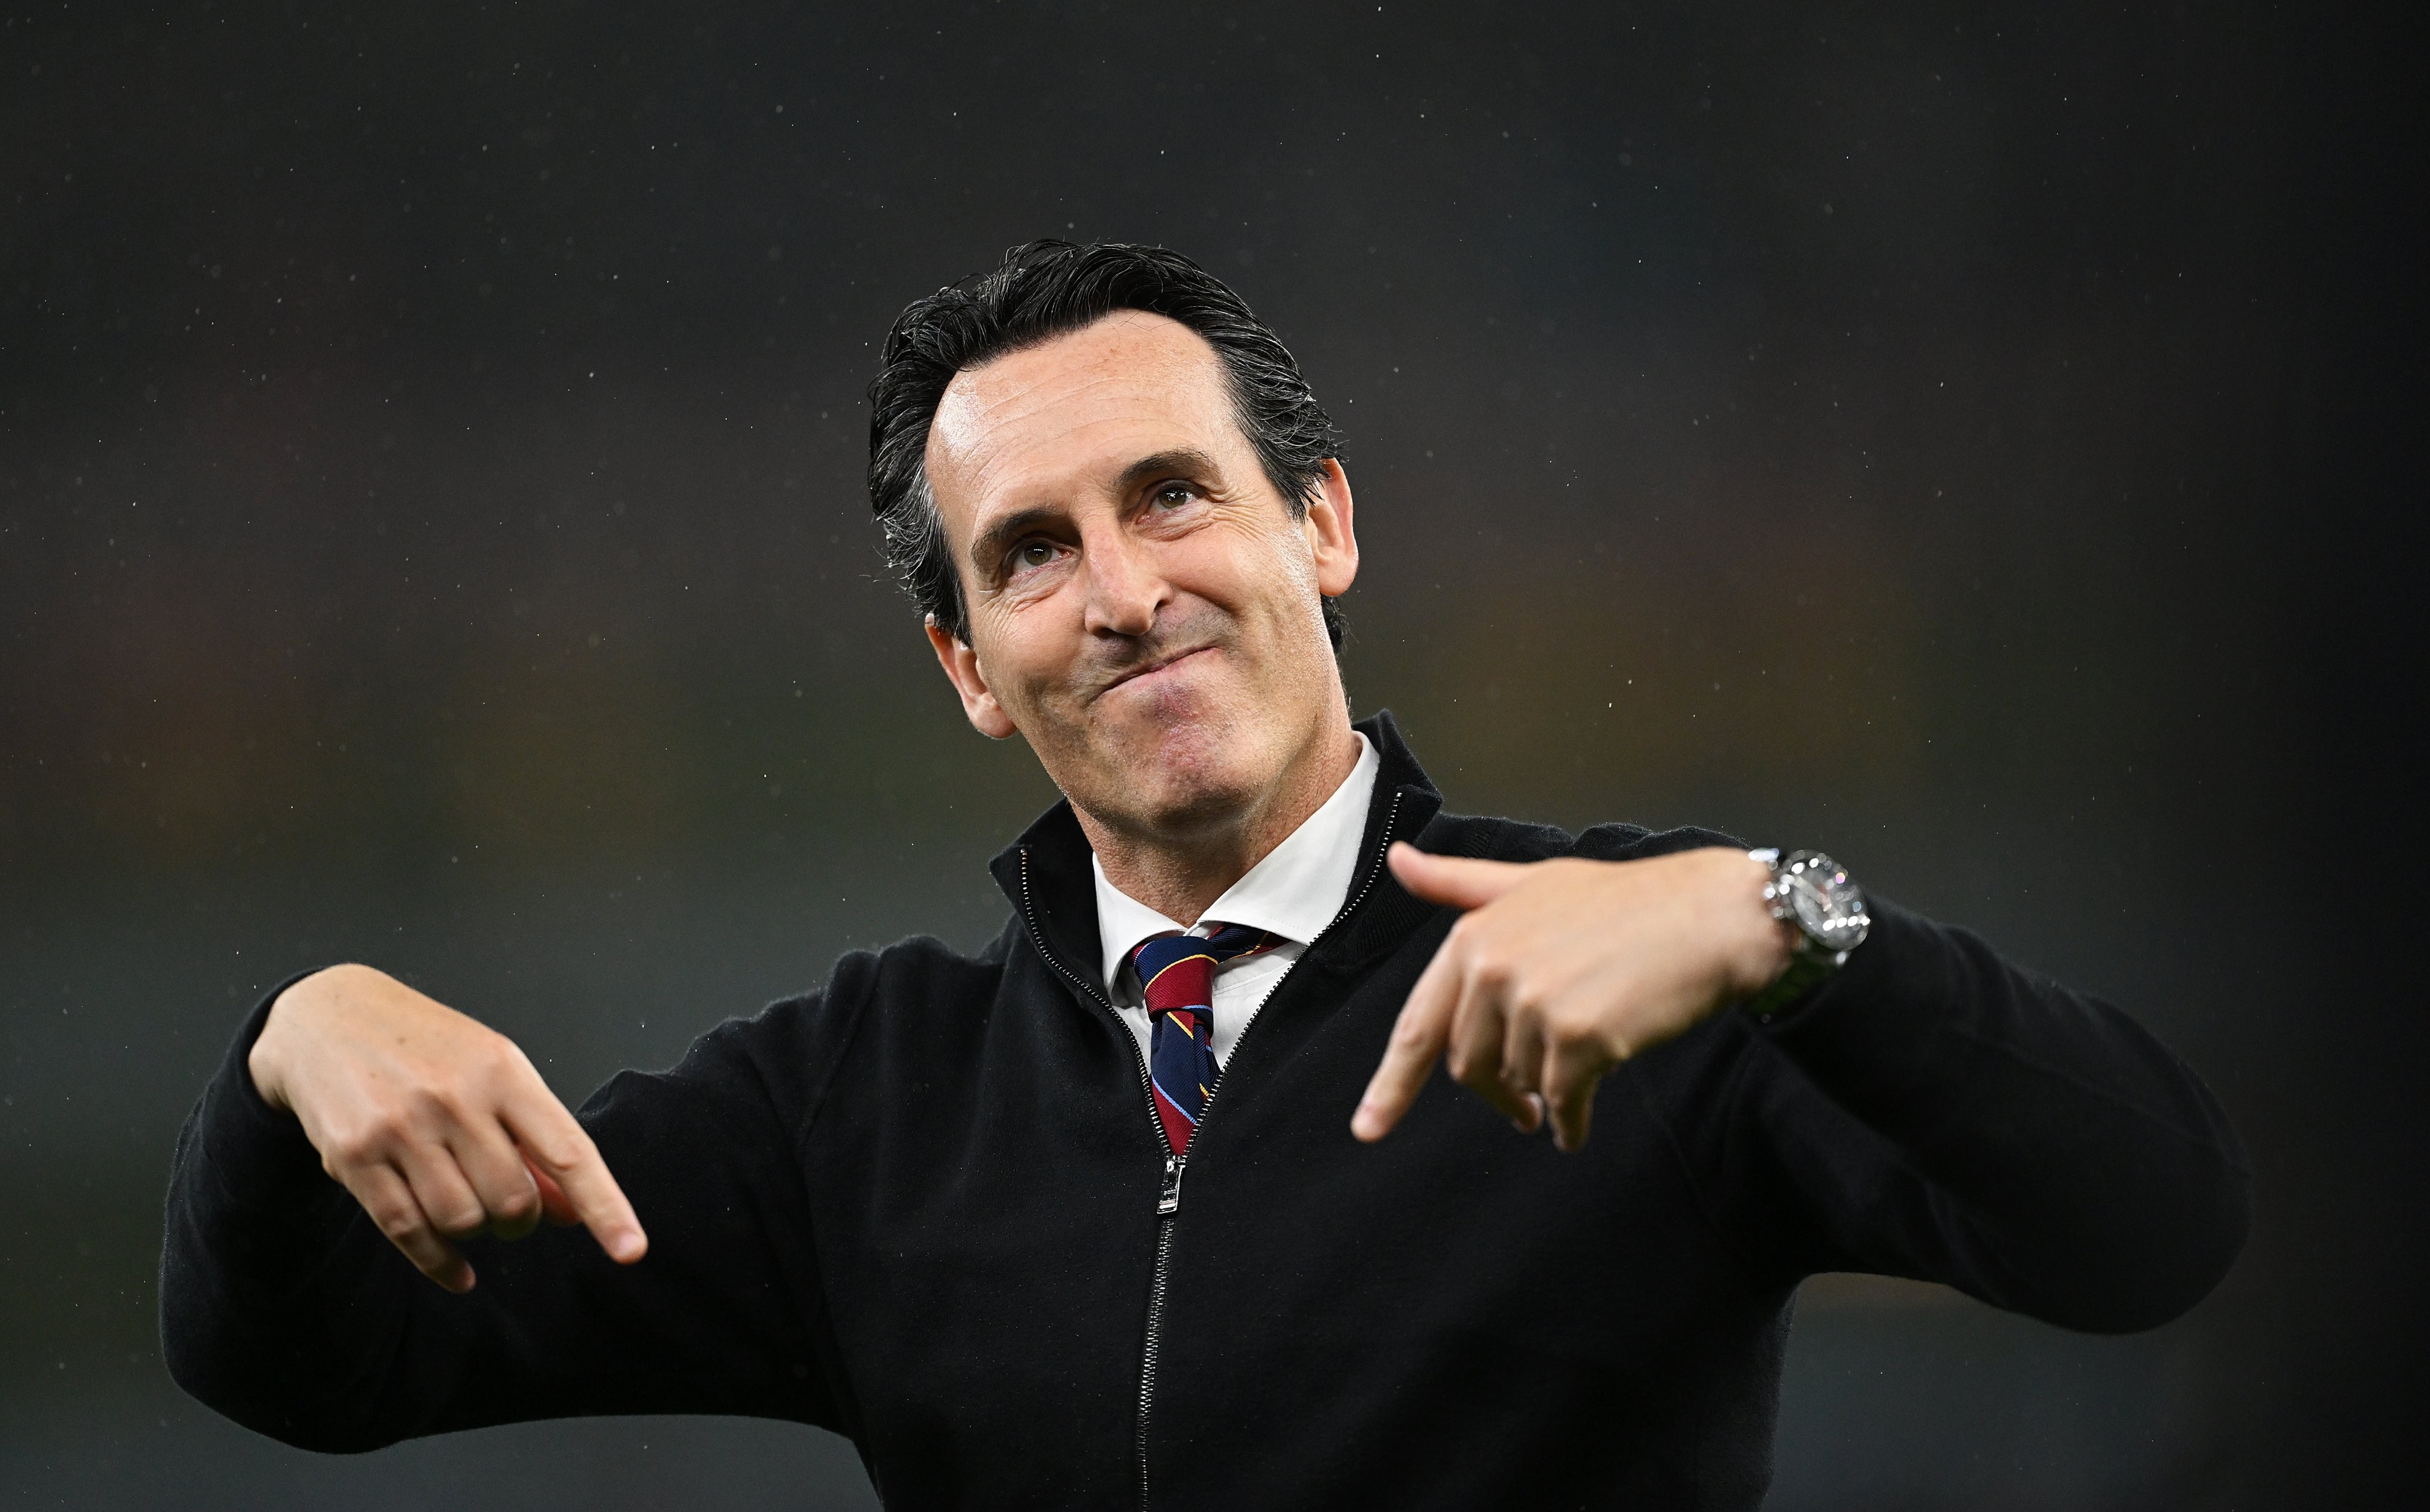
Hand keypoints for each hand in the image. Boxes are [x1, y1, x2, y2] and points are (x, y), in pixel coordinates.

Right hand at [248, 964, 647, 1291]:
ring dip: (476, 1231)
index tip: (632, 1250)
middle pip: (513, 1202)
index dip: (606, 1206)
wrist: (329, 1017)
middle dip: (521, 1221)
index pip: (568, 1151)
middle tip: (511, 1209)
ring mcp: (401, 1128)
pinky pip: (409, 1232)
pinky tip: (459, 1271)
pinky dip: (441, 1263)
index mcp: (504, 1072)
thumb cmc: (429, 1048)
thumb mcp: (494, 1074)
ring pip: (463, 1221)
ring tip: (468, 1206)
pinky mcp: (354, 1157)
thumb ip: (534, 1141)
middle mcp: (455, 1099)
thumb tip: (571, 1213)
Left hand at [1352, 844, 1791, 1151]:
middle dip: (1497, 1092)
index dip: (1391, 1084)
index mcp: (1475, 936)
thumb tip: (1399, 861)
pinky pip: (1562, 1102)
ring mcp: (1535, 1003)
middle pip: (1468, 1064)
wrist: (1713, 917)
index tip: (1368, 1127)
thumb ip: (1462, 885)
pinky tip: (1579, 1128)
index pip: (1418, 1025)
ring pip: (1519, 1083)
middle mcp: (1494, 967)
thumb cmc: (1629, 900)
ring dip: (1545, 1093)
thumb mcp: (1533, 881)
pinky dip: (1570, 1123)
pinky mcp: (1580, 1037)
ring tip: (1581, 1070)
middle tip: (1522, 1109)